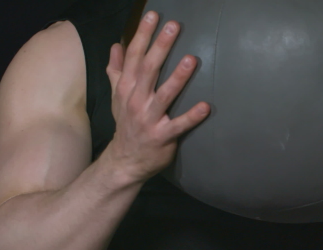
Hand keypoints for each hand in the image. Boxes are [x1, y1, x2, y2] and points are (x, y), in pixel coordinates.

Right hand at [105, 11, 209, 182]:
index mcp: (127, 88)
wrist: (125, 160)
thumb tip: (116, 45)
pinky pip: (178, 126)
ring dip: (178, 78)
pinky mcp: (162, 137)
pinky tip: (206, 106)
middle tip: (174, 26)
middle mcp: (136, 101)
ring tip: (191, 59)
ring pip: (164, 96)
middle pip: (148, 70)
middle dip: (161, 47)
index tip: (153, 15)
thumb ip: (117, 70)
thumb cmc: (127, 124)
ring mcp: (149, 119)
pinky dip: (191, 117)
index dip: (143, 35)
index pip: (134, 56)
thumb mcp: (118, 96)